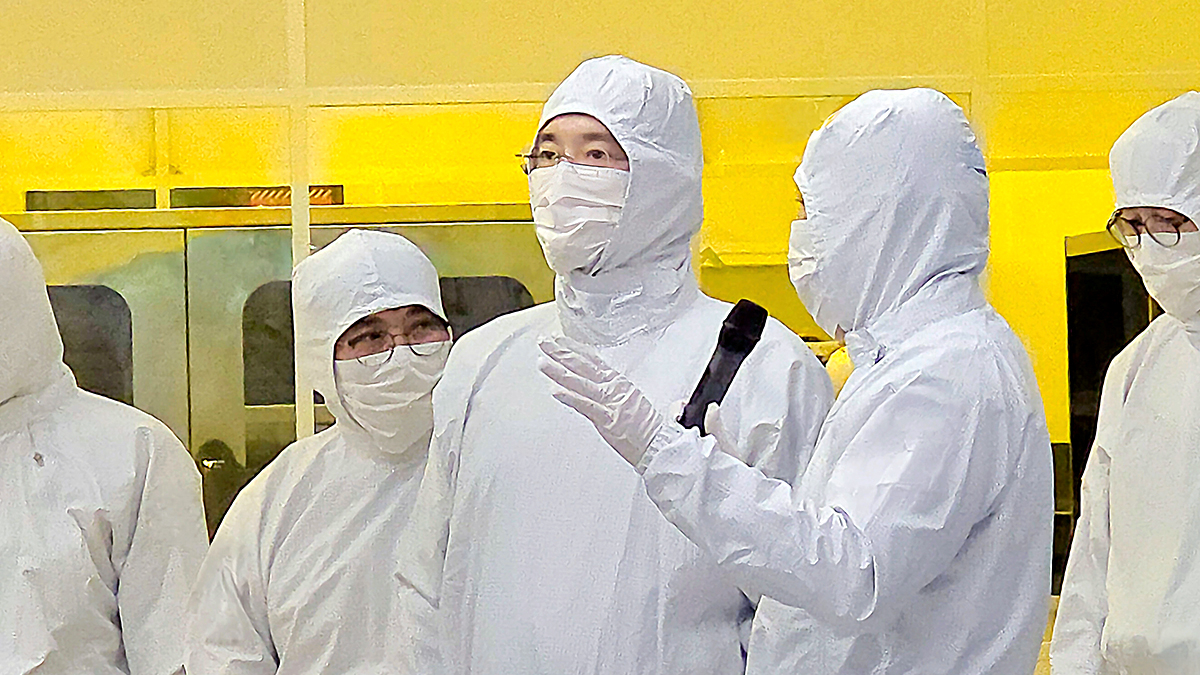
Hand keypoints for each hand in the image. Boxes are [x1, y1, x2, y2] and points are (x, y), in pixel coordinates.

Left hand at [538, 336, 665, 466]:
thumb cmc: (651, 430)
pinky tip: (555, 390)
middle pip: (583, 365)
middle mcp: (614, 388)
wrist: (661, 446)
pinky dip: (569, 397)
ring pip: (580, 382)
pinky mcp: (607, 419)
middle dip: (561, 352)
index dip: (576, 349)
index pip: (594, 361)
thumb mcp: (638, 404)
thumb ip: (628, 396)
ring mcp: (610, 402)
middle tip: (545, 342)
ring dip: (558, 371)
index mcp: (621, 383)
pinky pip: (584, 405)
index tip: (562, 341)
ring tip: (542, 362)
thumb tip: (624, 390)